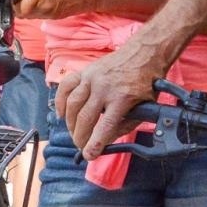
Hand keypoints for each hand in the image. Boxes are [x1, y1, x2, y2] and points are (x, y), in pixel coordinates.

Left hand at [17, 0, 98, 19]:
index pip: (19, 6)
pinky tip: (42, 0)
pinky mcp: (55, 17)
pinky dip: (36, 9)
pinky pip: (40, 15)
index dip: (14, 0)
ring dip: (27, 8)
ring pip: (30, 16)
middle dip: (18, 5)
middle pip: (22, 13)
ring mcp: (50, 14)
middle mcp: (44, 6)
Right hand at [56, 39, 169, 157]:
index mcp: (122, 97)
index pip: (104, 126)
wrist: (144, 52)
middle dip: (80, 137)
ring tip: (74, 133)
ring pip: (72, 104)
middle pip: (84, 118)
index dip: (94, 144)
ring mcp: (92, 77)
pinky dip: (60, 101)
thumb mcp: (146, 105)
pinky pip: (66, 87)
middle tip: (81, 145)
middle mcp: (104, 87)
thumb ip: (128, 124)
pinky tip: (62, 114)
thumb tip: (108, 140)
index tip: (88, 155)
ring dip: (70, 123)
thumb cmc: (146, 80)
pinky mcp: (85, 71)